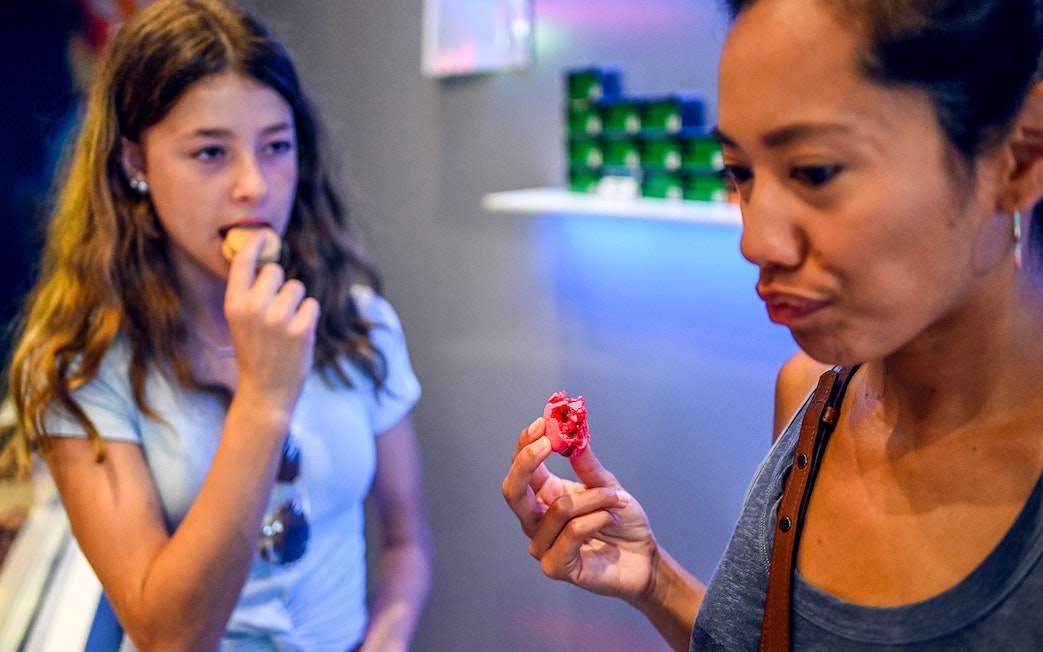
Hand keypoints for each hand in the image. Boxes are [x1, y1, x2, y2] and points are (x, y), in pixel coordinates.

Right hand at [224, 231, 319, 411]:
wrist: (265, 391)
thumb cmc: (255, 353)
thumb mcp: (241, 323)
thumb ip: (251, 295)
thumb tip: (271, 265)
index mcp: (234, 305)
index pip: (244, 264)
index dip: (254, 245)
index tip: (262, 235)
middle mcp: (254, 308)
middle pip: (276, 272)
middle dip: (280, 286)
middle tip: (275, 312)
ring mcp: (278, 319)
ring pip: (297, 288)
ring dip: (296, 304)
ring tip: (285, 328)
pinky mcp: (301, 329)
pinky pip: (312, 305)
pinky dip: (308, 317)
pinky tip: (297, 335)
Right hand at [502, 417, 657, 601]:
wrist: (643, 557)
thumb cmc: (622, 521)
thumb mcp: (607, 484)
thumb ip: (587, 464)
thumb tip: (572, 433)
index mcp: (543, 495)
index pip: (521, 468)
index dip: (525, 444)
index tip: (543, 423)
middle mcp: (536, 521)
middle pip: (512, 491)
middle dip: (526, 462)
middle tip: (547, 442)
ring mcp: (543, 545)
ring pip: (559, 508)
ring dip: (594, 497)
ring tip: (617, 498)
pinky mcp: (556, 566)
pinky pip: (573, 532)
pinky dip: (598, 518)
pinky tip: (613, 518)